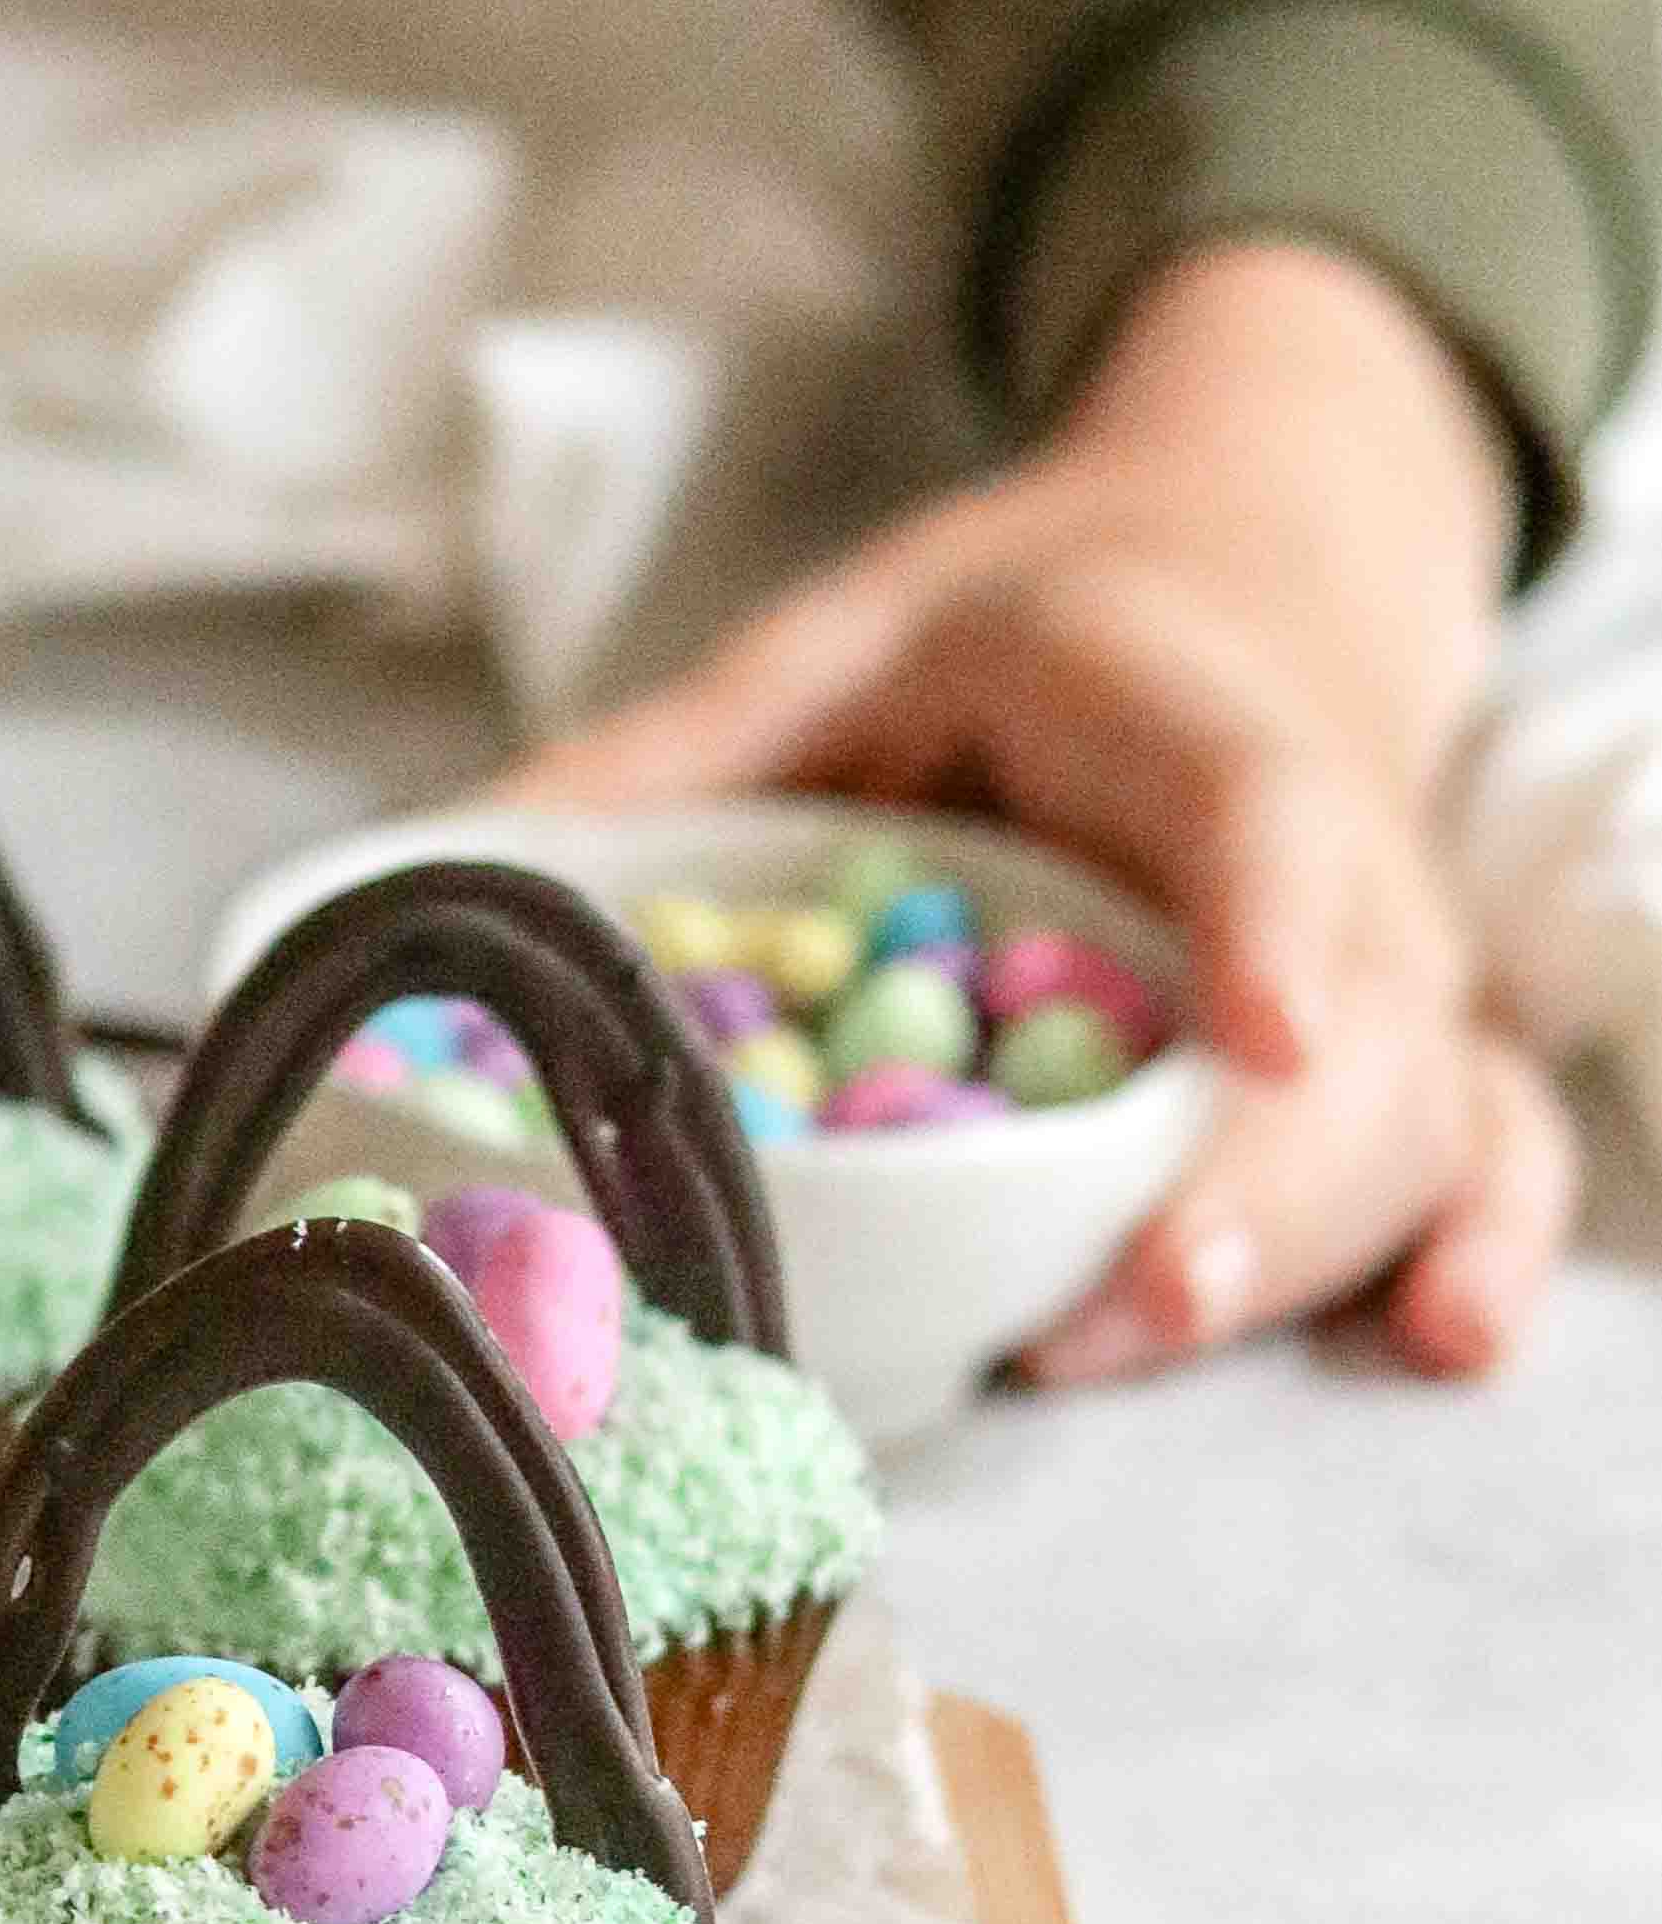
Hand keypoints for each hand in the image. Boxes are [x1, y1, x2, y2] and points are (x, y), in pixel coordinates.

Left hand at [493, 241, 1576, 1376]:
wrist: (1236, 577)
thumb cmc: (1031, 631)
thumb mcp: (849, 641)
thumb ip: (676, 755)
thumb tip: (444, 867)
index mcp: (1186, 714)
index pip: (1261, 814)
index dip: (1272, 922)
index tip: (1257, 1029)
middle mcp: (1331, 854)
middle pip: (1357, 1028)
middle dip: (1250, 1181)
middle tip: (1121, 1303)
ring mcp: (1387, 969)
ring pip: (1419, 1114)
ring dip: (1304, 1246)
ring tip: (1137, 1337)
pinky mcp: (1406, 1051)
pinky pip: (1478, 1153)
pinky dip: (1471, 1248)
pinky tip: (1436, 1346)